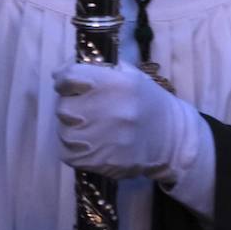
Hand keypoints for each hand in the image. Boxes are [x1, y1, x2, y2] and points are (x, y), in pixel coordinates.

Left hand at [53, 61, 202, 183]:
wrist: (171, 137)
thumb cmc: (146, 100)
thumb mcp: (128, 73)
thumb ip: (94, 67)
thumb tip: (59, 73)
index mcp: (118, 83)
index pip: (70, 76)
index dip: (66, 80)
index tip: (69, 84)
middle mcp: (112, 110)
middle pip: (64, 107)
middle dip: (70, 105)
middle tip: (83, 107)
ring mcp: (107, 139)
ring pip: (64, 132)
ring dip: (70, 128)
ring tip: (87, 125)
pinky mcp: (102, 162)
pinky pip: (69, 154)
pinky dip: (72, 148)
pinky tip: (87, 142)